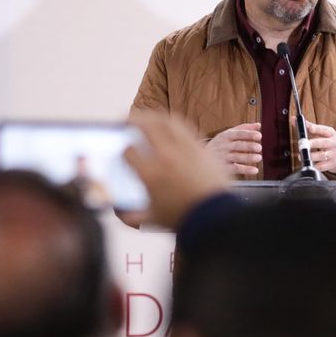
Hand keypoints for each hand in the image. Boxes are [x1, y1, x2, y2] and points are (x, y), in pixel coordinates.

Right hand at [125, 112, 233, 229]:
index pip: (128, 151)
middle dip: (131, 121)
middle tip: (125, 121)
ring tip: (145, 119)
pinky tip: (167, 125)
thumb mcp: (152, 219)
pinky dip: (171, 122)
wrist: (215, 216)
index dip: (123, 149)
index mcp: (149, 174)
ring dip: (151, 117)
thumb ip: (132, 215)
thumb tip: (120, 211)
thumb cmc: (184, 219)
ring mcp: (184, 149)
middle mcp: (165, 157)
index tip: (124, 151)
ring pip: (163, 121)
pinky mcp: (200, 147)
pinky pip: (182, 126)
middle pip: (143, 126)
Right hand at [204, 122, 261, 176]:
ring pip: (236, 157)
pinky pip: (235, 169)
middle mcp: (223, 146)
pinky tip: (255, 170)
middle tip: (259, 147)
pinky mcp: (224, 168)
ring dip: (248, 158)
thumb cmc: (221, 144)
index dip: (248, 134)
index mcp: (225, 136)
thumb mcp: (229, 134)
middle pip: (237, 145)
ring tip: (259, 158)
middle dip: (248, 146)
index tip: (259, 136)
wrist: (202, 158)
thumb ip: (244, 129)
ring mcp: (223, 157)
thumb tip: (259, 125)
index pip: (237, 134)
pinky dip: (246, 170)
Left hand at [305, 122, 335, 174]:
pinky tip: (309, 164)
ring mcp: (333, 154)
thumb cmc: (331, 141)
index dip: (315, 128)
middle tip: (301, 145)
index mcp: (330, 133)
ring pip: (321, 156)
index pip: (323, 129)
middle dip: (311, 144)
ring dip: (310, 156)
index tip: (309, 127)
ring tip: (301, 156)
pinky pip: (321, 166)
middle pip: (322, 143)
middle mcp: (332, 143)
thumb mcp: (323, 132)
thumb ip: (308, 126)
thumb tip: (293, 119)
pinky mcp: (332, 164)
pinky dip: (314, 166)